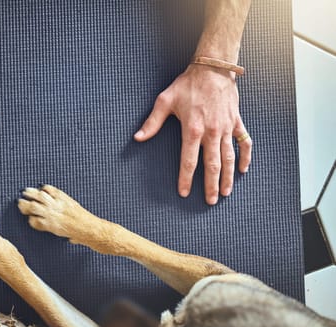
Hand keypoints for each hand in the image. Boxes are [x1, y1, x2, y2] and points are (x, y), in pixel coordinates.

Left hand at [134, 64, 251, 204]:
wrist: (213, 67)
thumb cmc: (187, 85)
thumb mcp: (165, 101)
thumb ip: (152, 122)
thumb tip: (137, 137)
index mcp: (192, 129)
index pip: (188, 161)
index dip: (186, 179)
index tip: (184, 192)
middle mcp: (211, 132)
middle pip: (212, 165)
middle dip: (210, 185)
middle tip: (209, 201)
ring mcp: (226, 128)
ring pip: (229, 158)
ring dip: (227, 177)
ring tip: (225, 193)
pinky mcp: (236, 122)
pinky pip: (244, 142)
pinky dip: (245, 157)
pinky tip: (243, 170)